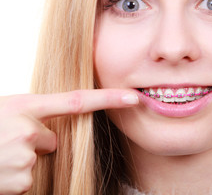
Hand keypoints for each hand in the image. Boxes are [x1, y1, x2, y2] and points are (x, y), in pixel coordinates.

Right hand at [0, 89, 137, 194]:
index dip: (108, 99)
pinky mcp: (22, 180)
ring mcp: (24, 156)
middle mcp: (27, 129)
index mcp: (24, 106)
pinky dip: (16, 178)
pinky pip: (29, 179)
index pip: (77, 101)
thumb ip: (32, 114)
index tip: (133, 97)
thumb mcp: (4, 111)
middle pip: (53, 140)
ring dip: (23, 161)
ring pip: (40, 159)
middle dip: (36, 143)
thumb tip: (52, 131)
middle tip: (6, 142)